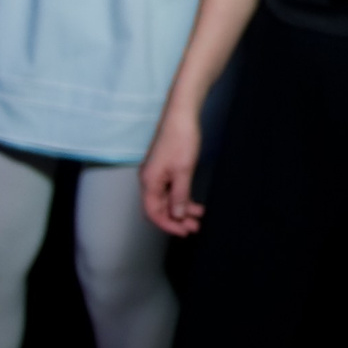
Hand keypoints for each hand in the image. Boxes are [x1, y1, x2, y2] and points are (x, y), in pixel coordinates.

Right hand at [139, 110, 204, 236]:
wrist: (181, 115)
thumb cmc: (181, 139)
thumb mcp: (183, 170)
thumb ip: (179, 194)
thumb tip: (176, 215)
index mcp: (149, 181)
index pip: (153, 212)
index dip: (167, 225)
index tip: (184, 232)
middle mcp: (149, 180)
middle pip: (159, 208)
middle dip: (176, 220)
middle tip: (194, 227)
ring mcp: (156, 175)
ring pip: (167, 200)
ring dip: (181, 210)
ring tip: (198, 218)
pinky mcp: (165, 170)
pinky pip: (171, 190)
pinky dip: (182, 198)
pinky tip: (194, 204)